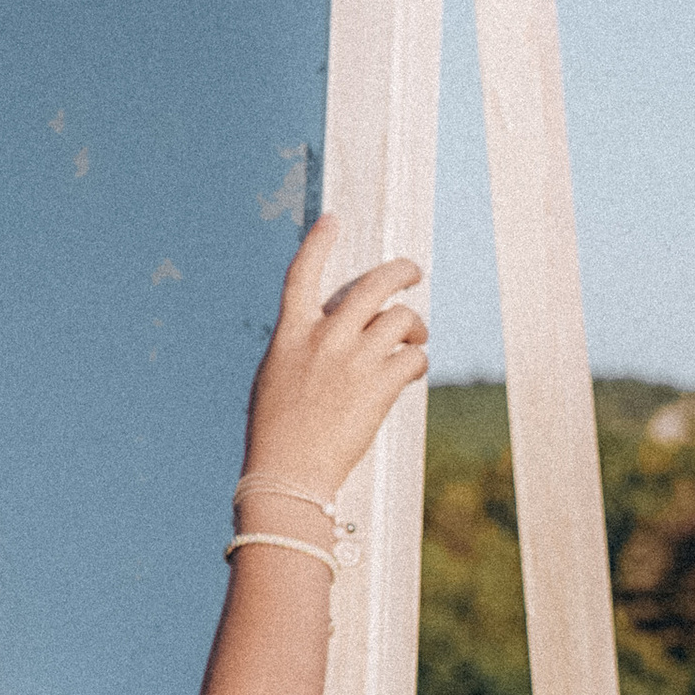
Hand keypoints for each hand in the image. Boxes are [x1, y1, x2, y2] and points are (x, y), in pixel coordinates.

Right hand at [240, 217, 427, 504]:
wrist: (288, 474)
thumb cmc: (276, 433)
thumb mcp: (276, 379)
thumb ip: (304, 347)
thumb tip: (340, 330)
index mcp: (290, 334)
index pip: (301, 275)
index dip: (318, 243)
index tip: (333, 220)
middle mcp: (323, 338)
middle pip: (374, 284)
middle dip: (401, 272)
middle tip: (413, 273)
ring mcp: (353, 360)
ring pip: (403, 319)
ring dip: (414, 328)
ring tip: (414, 341)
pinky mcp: (379, 385)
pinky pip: (414, 358)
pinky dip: (417, 362)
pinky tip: (411, 373)